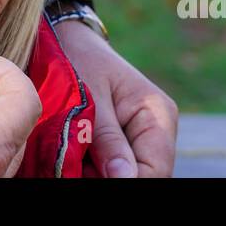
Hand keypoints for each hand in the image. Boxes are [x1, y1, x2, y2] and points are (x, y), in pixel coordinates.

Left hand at [54, 20, 177, 176]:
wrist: (67, 43)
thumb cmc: (79, 60)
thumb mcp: (90, 98)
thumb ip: (108, 138)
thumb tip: (125, 178)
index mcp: (158, 114)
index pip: (156, 169)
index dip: (128, 181)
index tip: (89, 174)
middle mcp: (157, 131)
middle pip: (142, 175)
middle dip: (106, 177)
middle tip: (74, 164)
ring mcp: (140, 140)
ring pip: (124, 175)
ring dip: (96, 173)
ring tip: (72, 154)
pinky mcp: (121, 146)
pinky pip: (110, 170)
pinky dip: (90, 169)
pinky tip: (74, 154)